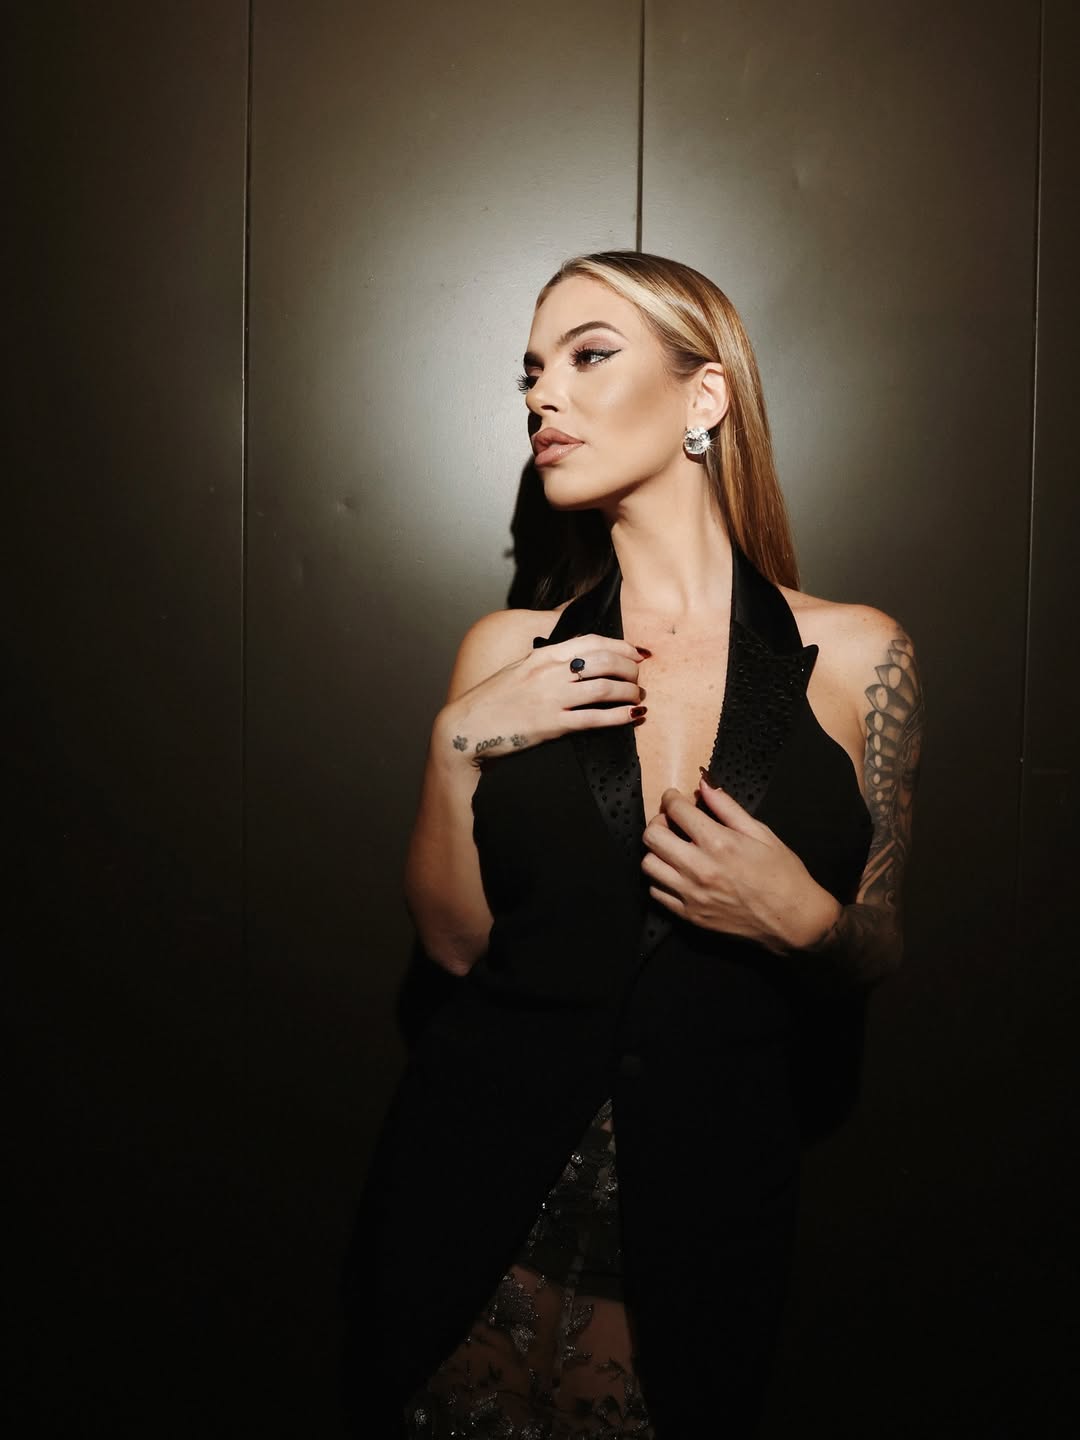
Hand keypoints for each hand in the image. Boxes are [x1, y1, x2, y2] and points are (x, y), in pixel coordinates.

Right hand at [439, 633, 646, 767]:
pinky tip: (632, 716)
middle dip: (630, 668)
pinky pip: (595, 718)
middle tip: (638, 676)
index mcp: (542, 656)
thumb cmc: (491, 701)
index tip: (636, 652)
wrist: (467, 729)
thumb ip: (546, 663)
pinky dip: (619, 717)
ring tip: (637, 697)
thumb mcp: (518, 670)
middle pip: (605, 661)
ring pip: (605, 688)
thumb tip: (574, 659)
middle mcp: (549, 672)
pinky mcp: (552, 725)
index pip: (591, 641)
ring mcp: (552, 698)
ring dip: (629, 691)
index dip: (620, 645)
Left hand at [640, 775, 841, 952]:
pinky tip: (678, 872)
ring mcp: (691, 894)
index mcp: (719, 843)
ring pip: (648, 865)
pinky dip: (661, 878)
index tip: (675, 798)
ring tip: (673, 848)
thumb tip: (705, 785)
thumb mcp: (761, 833)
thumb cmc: (783, 875)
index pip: (676, 811)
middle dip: (659, 821)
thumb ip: (728, 808)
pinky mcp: (689, 915)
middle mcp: (699, 868)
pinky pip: (657, 892)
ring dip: (657, 851)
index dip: (672, 798)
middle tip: (671, 821)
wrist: (793, 920)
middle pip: (652, 836)